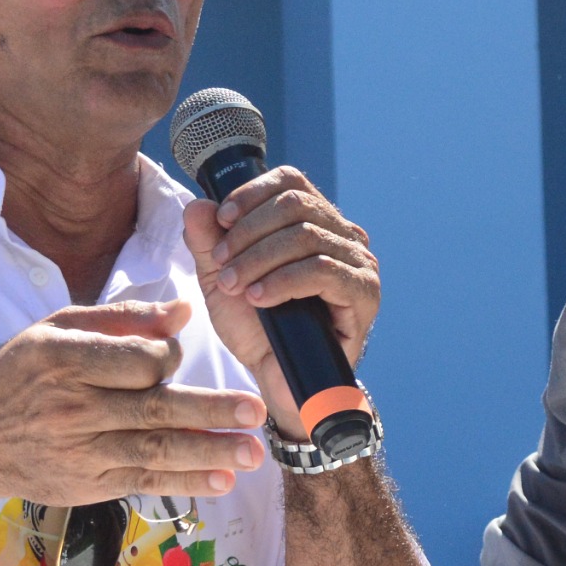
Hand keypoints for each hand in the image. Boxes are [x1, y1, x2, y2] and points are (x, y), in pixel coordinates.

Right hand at [0, 300, 266, 525]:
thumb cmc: (17, 373)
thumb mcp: (56, 328)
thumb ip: (122, 318)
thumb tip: (183, 311)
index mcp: (63, 360)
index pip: (136, 360)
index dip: (167, 357)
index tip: (177, 355)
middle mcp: (71, 408)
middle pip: (154, 409)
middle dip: (211, 412)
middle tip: (256, 412)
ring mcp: (78, 452)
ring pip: (154, 451)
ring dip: (209, 453)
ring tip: (252, 452)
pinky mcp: (84, 485)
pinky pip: (142, 481)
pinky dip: (184, 482)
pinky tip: (220, 481)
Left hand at [184, 167, 381, 427]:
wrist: (281, 383)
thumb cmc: (258, 331)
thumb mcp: (222, 280)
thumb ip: (208, 243)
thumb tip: (201, 204)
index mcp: (314, 222)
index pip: (291, 181)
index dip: (252, 193)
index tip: (222, 220)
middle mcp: (343, 235)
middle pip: (296, 203)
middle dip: (250, 231)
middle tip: (222, 264)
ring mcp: (359, 262)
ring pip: (307, 235)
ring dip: (260, 258)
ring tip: (235, 286)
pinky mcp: (365, 293)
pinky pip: (325, 270)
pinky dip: (285, 281)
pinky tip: (259, 297)